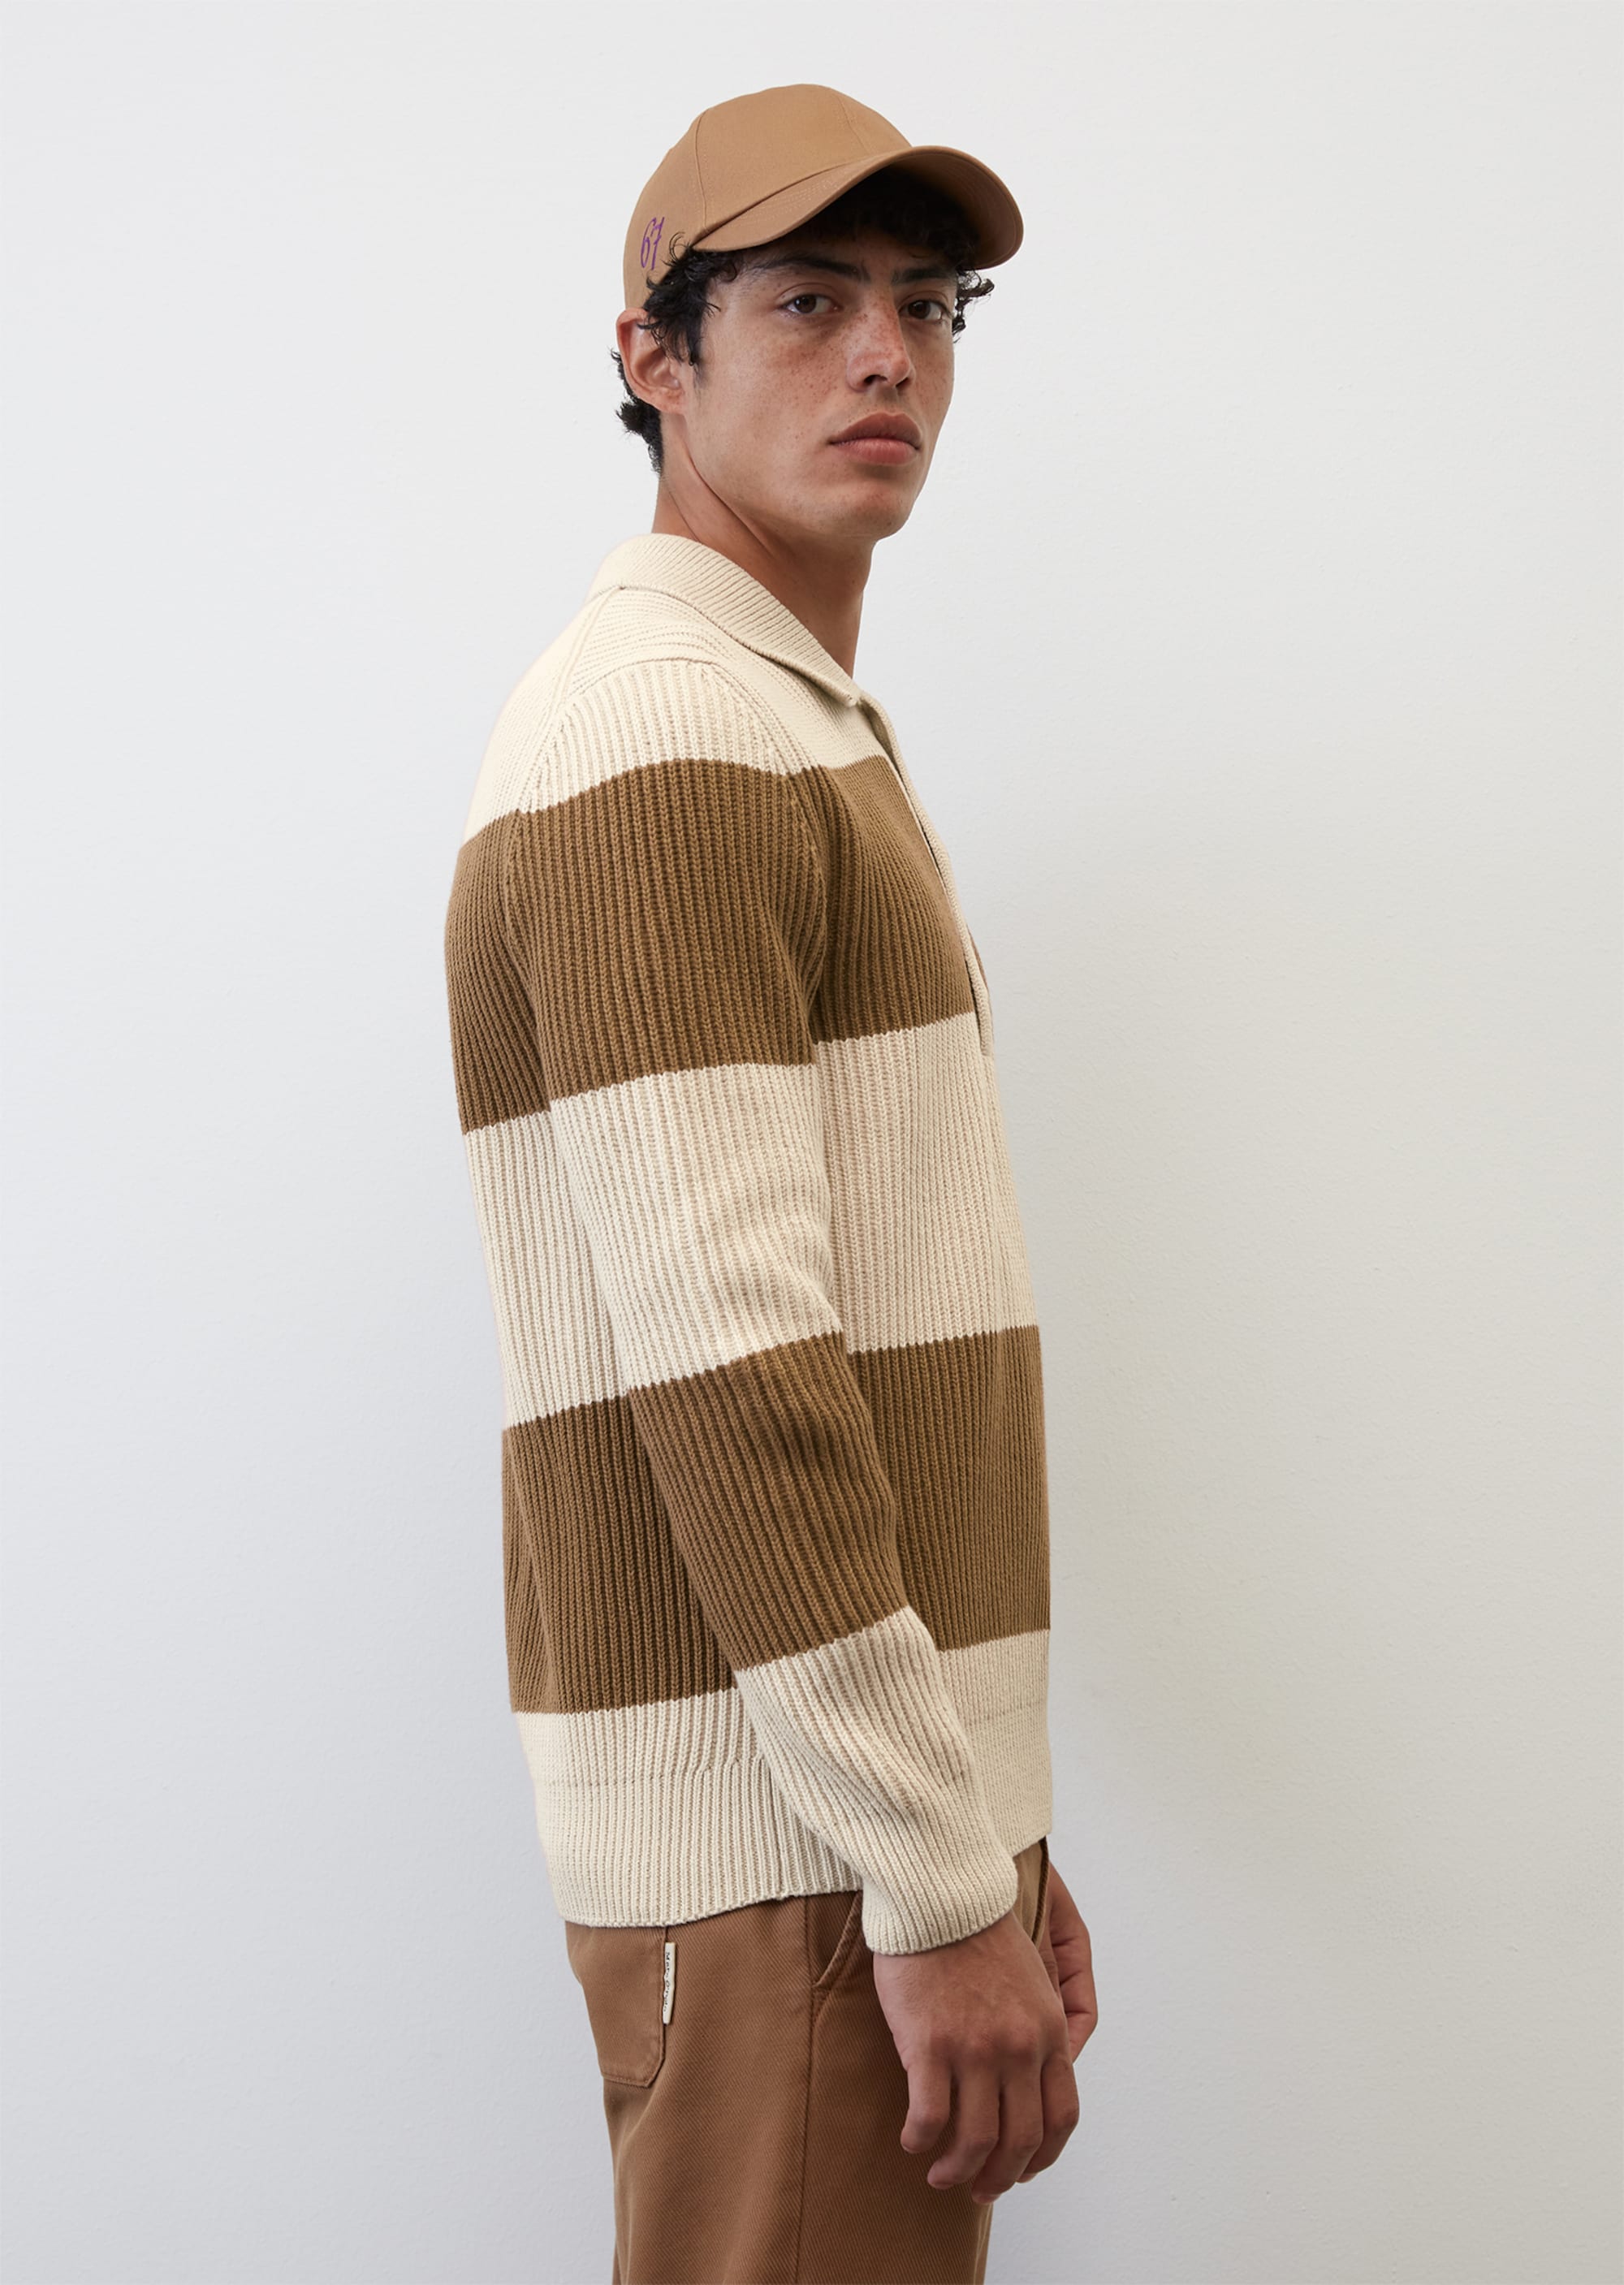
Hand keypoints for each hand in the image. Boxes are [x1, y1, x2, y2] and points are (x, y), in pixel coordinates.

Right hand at [871, 1875, 1084, 2206]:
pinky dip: (921, 2140)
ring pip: (975, 2141)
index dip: (1044, 2156)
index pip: (1062, 2116)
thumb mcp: (1032, 1979)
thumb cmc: (978, 1933)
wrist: (939, 1896)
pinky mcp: (930, 2046)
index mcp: (1050, 2030)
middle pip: (1022, 2140)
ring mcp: (976, 2049)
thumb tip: (1027, 2083)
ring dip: (957, 2170)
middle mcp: (1020, 2047)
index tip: (1022, 2169)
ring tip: (940, 2175)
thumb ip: (1037, 2029)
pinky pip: (929, 2118)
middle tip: (980, 2189)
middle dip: (1001, 2177)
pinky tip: (912, 2139)